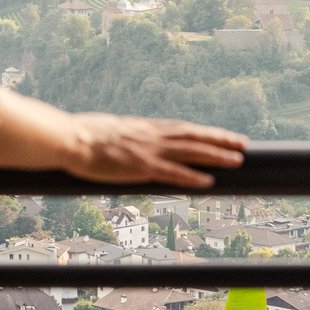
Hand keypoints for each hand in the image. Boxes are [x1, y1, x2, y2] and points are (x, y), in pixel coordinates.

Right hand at [62, 114, 246, 188]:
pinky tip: (208, 182)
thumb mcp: (106, 130)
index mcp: (141, 127)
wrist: (67, 138)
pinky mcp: (140, 167)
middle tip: (242, 143)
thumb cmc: (79, 135)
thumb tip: (123, 139)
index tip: (221, 134)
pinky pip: (171, 173)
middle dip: (219, 140)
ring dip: (215, 155)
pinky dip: (191, 177)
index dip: (203, 132)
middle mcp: (149, 136)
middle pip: (191, 136)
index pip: (180, 128)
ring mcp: (146, 151)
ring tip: (237, 160)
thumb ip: (121, 136)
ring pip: (189, 152)